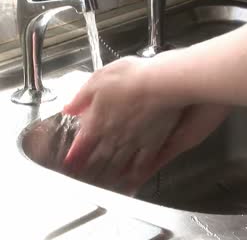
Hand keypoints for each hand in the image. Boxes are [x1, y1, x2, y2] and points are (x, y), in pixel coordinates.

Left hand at [62, 55, 228, 194]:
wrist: (163, 83)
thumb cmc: (132, 77)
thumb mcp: (99, 79)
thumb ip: (81, 97)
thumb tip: (68, 109)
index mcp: (98, 120)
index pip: (82, 143)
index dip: (74, 155)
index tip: (69, 165)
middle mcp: (114, 136)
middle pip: (99, 157)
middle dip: (90, 170)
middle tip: (83, 181)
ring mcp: (134, 142)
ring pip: (118, 164)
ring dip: (109, 176)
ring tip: (103, 186)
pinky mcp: (153, 143)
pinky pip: (142, 164)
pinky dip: (135, 176)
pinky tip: (132, 182)